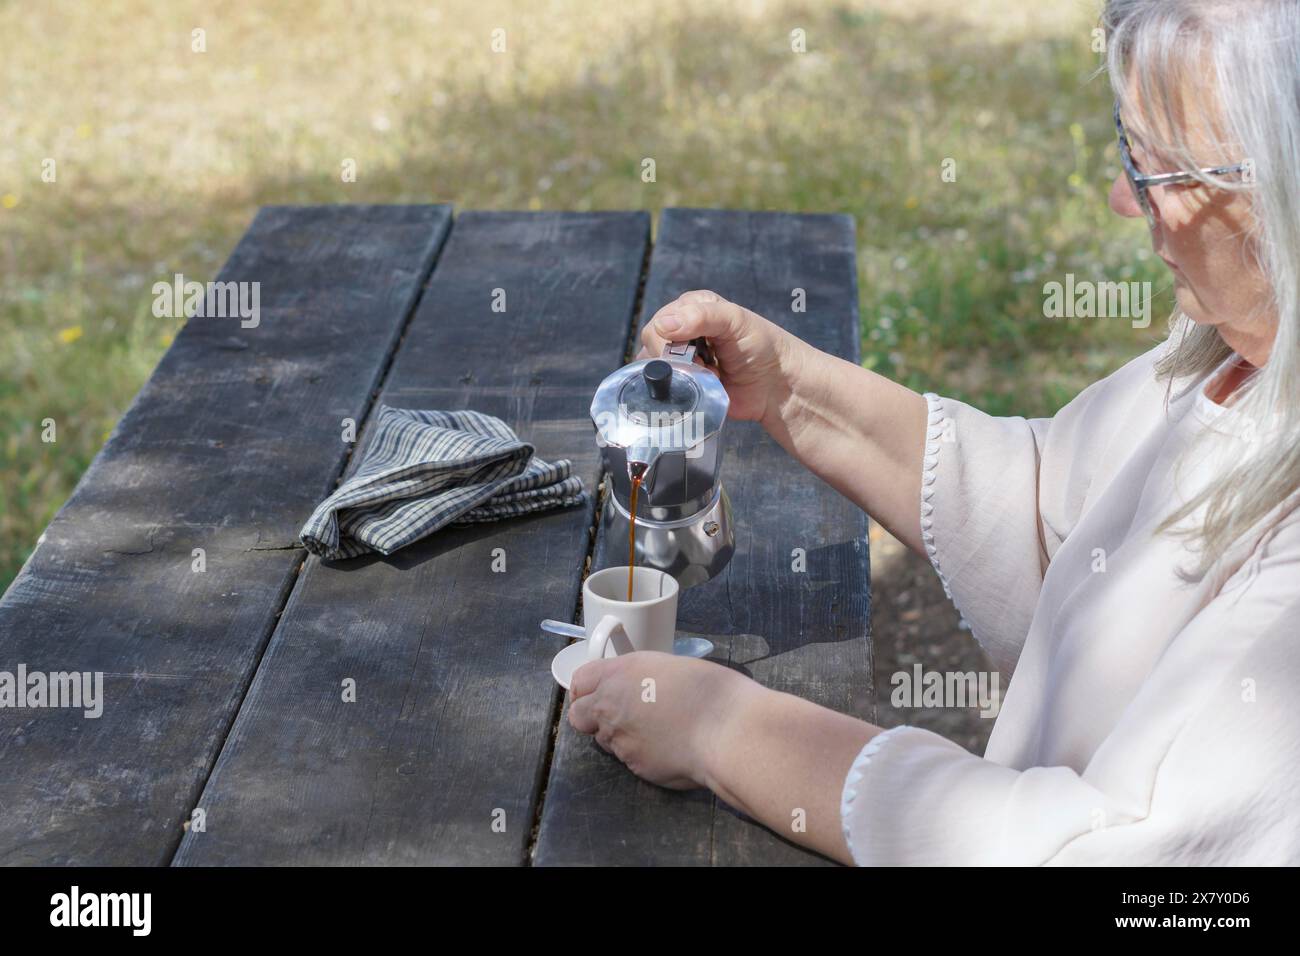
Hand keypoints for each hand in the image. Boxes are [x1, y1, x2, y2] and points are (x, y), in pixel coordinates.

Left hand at [568, 651, 754, 789]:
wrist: (727, 729)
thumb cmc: (710, 690)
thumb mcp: (670, 667)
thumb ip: (643, 679)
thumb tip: (641, 689)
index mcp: (620, 673)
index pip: (580, 681)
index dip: (586, 689)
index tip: (596, 693)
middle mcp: (611, 706)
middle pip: (578, 716)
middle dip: (590, 717)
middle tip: (616, 716)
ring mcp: (620, 740)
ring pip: (604, 740)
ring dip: (619, 736)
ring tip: (654, 731)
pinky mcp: (634, 766)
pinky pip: (629, 760)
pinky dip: (641, 755)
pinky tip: (667, 748)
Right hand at [636, 290, 802, 424]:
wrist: (777, 386)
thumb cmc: (761, 346)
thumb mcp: (734, 320)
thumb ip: (701, 317)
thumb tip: (662, 325)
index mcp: (692, 308)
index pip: (660, 322)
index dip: (671, 339)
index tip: (699, 349)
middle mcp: (682, 331)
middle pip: (652, 345)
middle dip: (676, 359)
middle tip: (706, 365)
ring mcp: (681, 360)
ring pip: (654, 368)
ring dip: (678, 375)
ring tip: (706, 376)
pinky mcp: (684, 384)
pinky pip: (663, 389)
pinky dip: (676, 390)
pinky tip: (698, 387)